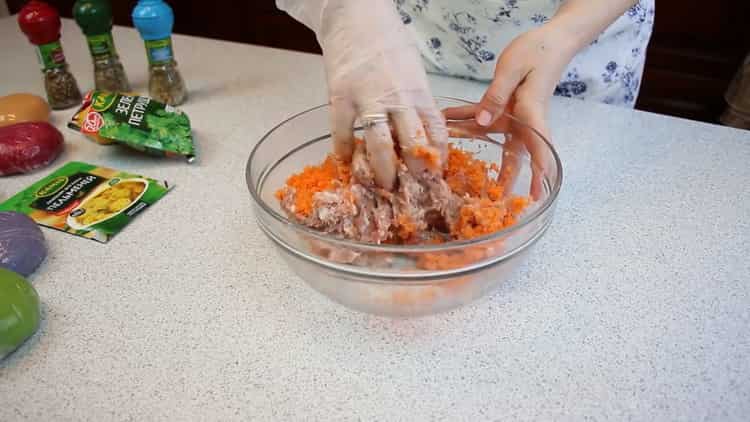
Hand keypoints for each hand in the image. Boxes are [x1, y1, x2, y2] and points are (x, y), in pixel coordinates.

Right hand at [319, 0, 447, 189]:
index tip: (437, 175)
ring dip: (382, 172)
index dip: (439, 158)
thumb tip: (422, 134)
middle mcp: (397, 98)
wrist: (356, 15)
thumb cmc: (388, 41)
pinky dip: (344, 154)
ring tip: (382, 187)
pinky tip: (345, 164)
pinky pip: (342, 135)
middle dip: (415, 173)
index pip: (437, 132)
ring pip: (380, 147)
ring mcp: (367, 99)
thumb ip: (417, 102)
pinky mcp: (340, 98)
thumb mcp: (413, 70)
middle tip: (412, 190)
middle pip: (413, 144)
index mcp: (419, 92)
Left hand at [443, 25, 573, 198]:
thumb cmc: (537, 52)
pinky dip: (463, 121)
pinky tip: (443, 122)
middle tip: (499, 203)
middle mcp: (524, 121)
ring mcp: (514, 116)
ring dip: (478, 157)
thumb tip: (482, 122)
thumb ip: (495, 96)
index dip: (538, 173)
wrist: (550, 41)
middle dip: (507, 180)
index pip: (538, 149)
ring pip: (494, 142)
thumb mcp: (513, 70)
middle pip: (515, 156)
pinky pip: (481, 119)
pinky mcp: (503, 107)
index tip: (536, 193)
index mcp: (531, 114)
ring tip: (462, 177)